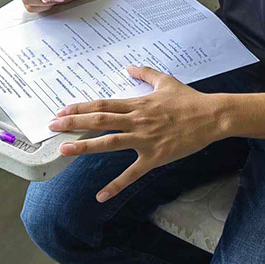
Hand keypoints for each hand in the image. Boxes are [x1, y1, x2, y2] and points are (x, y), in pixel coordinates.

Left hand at [48, 66, 228, 201]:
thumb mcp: (166, 81)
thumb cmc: (189, 100)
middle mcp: (137, 120)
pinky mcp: (155, 157)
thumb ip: (146, 73)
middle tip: (52, 126)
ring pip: (109, 142)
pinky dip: (116, 186)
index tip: (62, 110)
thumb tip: (130, 68)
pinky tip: (100, 196)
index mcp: (138, 103)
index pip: (103, 105)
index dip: (81, 107)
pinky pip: (132, 173)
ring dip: (84, 146)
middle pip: (99, 120)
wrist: (211, 116)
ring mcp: (145, 139)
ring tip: (64, 151)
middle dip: (73, 123)